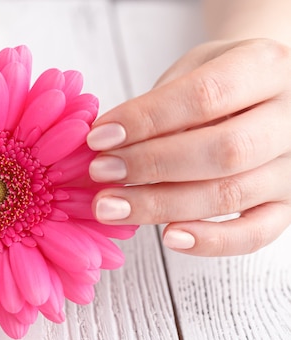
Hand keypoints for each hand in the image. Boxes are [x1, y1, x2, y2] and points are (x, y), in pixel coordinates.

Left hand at [86, 39, 290, 255]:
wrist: (268, 94)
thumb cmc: (221, 81)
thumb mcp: (192, 70)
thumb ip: (158, 103)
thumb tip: (104, 142)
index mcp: (268, 66)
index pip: (205, 95)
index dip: (146, 120)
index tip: (99, 138)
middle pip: (223, 151)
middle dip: (151, 165)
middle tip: (101, 173)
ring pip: (231, 194)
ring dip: (162, 205)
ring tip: (111, 207)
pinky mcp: (289, 205)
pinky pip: (255, 233)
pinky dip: (211, 241)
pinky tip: (167, 236)